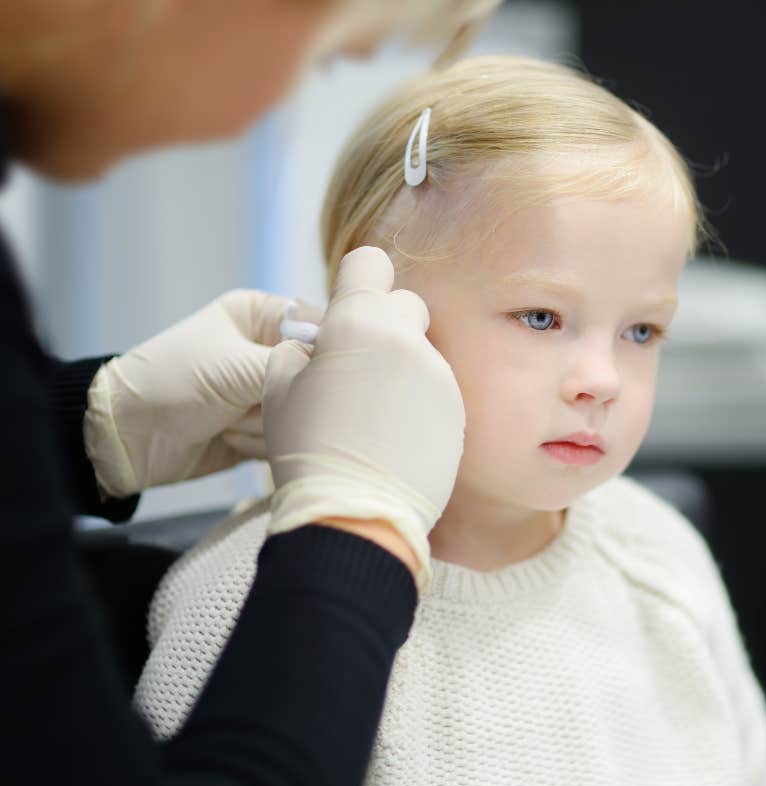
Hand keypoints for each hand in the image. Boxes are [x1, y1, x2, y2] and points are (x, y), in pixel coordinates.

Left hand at [83, 289, 316, 497]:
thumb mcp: (237, 365)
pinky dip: (261, 445)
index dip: (323, 353)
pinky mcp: (263, 429)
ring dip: (265, 424)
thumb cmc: (173, 382)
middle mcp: (268, 350)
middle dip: (282, 397)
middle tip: (246, 402)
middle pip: (315, 376)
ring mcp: (266, 392)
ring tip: (226, 421)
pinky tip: (228, 439)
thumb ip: (295, 365)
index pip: (320, 326)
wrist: (127, 438)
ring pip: (304, 412)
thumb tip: (343, 370)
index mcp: (261, 315)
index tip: (314, 374)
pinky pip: (289, 438)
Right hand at [262, 246, 465, 588]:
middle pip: (404, 305)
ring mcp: (439, 375)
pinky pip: (437, 389)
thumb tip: (317, 344)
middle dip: (384, 326)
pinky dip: (420, 402)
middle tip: (359, 369)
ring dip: (402, 368)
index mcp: (358, 321)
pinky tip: (398, 436)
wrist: (355, 515)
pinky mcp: (458, 410)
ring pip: (423, 351)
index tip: (348, 310)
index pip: (370, 262)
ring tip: (376, 416)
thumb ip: (300, 350)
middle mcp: (408, 338)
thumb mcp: (279, 390)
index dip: (356, 282)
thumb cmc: (308, 451)